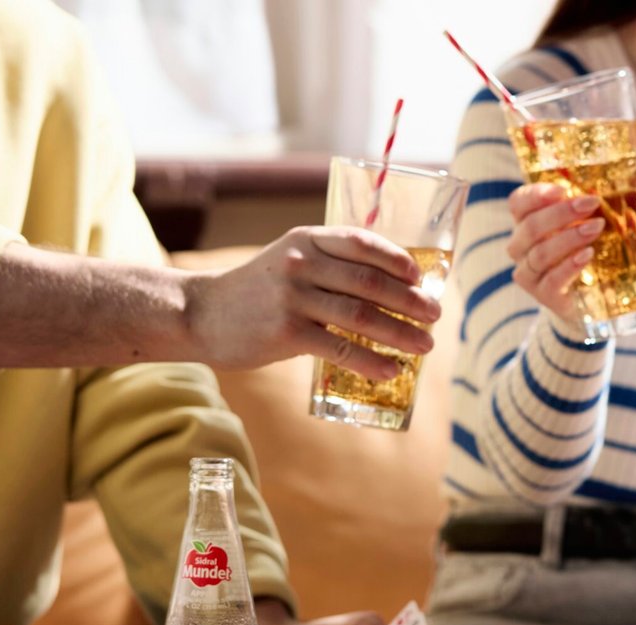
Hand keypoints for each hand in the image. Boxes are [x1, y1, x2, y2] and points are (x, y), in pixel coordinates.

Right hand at [185, 226, 438, 378]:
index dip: (397, 260)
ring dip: (401, 333)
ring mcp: (293, 298)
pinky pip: (340, 349)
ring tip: (425, 346)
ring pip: (361, 316)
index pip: (362, 243)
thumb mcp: (289, 262)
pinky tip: (392, 371)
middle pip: (370, 282)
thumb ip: (329, 265)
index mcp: (307, 241)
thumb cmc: (256, 291)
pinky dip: (371, 361)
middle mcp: (301, 263)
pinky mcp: (287, 333)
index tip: (421, 278)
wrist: (200, 313)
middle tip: (436, 316)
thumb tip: (389, 286)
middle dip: (410, 301)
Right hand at [507, 184, 603, 322]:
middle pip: (530, 226)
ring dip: (568, 238)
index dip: (536, 194)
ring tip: (596, 228)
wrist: (594, 298)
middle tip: (592, 203)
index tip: (563, 188)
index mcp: (529, 221)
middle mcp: (522, 246)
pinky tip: (587, 255)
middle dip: (561, 213)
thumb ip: (623, 189)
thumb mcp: (605, 217)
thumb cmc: (595, 248)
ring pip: (539, 253)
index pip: (519, 202)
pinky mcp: (543, 295)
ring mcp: (530, 272)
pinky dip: (568, 266)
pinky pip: (551, 280)